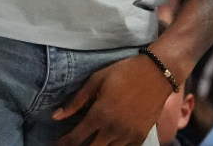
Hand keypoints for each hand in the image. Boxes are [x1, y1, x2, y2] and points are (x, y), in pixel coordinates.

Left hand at [52, 54, 170, 145]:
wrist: (157, 74)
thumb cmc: (124, 73)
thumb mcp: (97, 80)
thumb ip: (76, 100)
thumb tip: (56, 116)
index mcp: (100, 114)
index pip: (76, 138)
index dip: (64, 143)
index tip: (57, 144)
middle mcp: (113, 129)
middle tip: (74, 143)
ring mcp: (128, 135)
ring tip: (92, 140)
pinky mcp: (141, 137)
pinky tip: (109, 141)